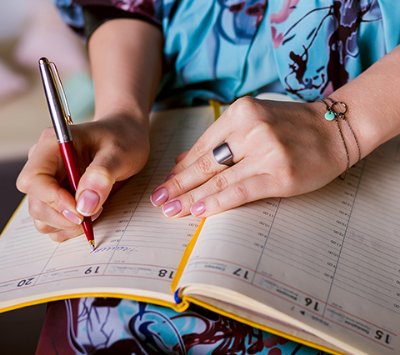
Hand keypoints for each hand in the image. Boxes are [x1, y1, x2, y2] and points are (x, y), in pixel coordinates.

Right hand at [17, 114, 149, 240]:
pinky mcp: (58, 197)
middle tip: (96, 211)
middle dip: (65, 216)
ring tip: (97, 209)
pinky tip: (92, 213)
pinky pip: (53, 223)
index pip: (33, 179)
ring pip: (42, 218)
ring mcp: (49, 183)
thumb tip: (85, 205)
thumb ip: (101, 175)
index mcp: (52, 146)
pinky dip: (71, 227)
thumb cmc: (122, 139)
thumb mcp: (119, 152)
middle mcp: (44, 165)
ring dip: (68, 224)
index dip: (53, 200)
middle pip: (36, 203)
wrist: (127, 137)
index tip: (80, 210)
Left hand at [150, 96, 348, 217]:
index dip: (181, 168)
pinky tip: (197, 211)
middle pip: (205, 163)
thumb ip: (218, 139)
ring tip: (170, 210)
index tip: (166, 183)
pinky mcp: (279, 174)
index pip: (202, 146)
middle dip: (177, 184)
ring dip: (190, 197)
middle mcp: (250, 129)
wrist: (335, 129)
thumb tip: (182, 160)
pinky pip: (239, 191)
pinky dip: (216, 202)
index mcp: (240, 113)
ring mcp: (265, 151)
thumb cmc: (291, 126)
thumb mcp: (253, 121)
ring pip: (218, 179)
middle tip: (158, 199)